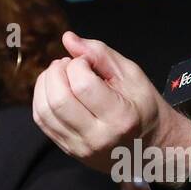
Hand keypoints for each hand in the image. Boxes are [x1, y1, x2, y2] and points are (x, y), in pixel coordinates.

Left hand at [33, 31, 190, 175]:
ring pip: (44, 111)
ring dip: (45, 84)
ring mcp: (80, 148)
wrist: (148, 147)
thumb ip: (100, 54)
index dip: (78, 63)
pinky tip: (55, 90)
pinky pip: (42, 122)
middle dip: (56, 72)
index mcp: (121, 117)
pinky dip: (42, 99)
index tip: (87, 61)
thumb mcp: (132, 75)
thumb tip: (68, 39)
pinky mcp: (69, 150)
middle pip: (58, 100)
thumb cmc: (143, 107)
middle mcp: (98, 137)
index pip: (82, 85)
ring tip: (61, 75)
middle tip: (68, 65)